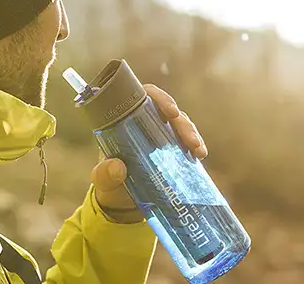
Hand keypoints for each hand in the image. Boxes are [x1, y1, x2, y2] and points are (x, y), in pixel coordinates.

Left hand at [91, 84, 207, 222]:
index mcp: (125, 122)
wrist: (121, 206)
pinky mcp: (172, 150)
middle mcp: (145, 124)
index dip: (159, 98)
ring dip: (191, 133)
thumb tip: (118, 167)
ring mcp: (160, 136)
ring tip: (197, 150)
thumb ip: (105, 174)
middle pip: (167, 111)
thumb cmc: (109, 185)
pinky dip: (196, 145)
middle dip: (182, 122)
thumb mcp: (103, 180)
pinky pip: (187, 140)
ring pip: (180, 123)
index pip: (144, 97)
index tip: (171, 111)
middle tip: (190, 139)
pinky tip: (200, 155)